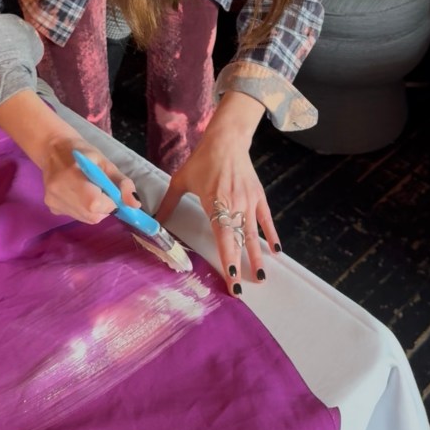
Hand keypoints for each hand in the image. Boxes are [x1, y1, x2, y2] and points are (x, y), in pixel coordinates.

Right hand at [0, 89, 138, 223]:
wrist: (53, 149)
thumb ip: (123, 183)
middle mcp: (59, 191)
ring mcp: (53, 201)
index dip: (109, 203)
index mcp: (72, 175)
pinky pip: (76, 216)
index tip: (111, 192)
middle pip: (92, 215)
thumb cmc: (83, 153)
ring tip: (89, 190)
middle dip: (104, 207)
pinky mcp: (51, 208)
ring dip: (95, 209)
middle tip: (101, 190)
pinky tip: (79, 195)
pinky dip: (84, 209)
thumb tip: (135, 205)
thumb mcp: (106, 163)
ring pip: (85, 218)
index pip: (94, 203)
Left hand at [156, 92, 280, 294]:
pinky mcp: (258, 196)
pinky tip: (275, 251)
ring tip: (261, 277)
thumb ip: (169, 203)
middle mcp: (235, 206)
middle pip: (239, 242)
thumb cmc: (202, 160)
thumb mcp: (181, 181)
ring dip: (257, 256)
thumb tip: (155, 221)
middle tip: (243, 288)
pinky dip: (270, 235)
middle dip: (241, 266)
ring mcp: (249, 202)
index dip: (228, 261)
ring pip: (253, 234)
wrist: (226, 140)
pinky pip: (265, 220)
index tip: (231, 281)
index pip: (224, 239)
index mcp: (216, 204)